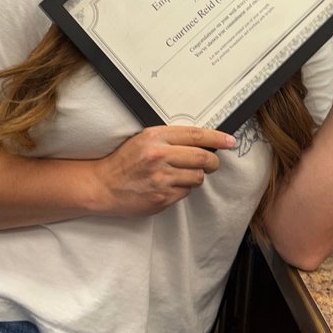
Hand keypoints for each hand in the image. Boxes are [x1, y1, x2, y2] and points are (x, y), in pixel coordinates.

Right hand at [94, 125, 236, 216]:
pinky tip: (167, 186)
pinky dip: (182, 190)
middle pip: (202, 157)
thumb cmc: (124, 161)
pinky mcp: (162, 197)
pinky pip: (185, 192)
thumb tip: (201, 142)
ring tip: (180, 176)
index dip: (217, 138)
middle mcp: (159, 156)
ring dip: (195, 177)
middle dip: (213, 161)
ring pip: (197, 177)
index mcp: (155, 137)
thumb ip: (169, 139)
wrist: (103, 185)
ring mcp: (161, 178)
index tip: (229, 141)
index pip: (195, 135)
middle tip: (212, 163)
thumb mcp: (144, 140)